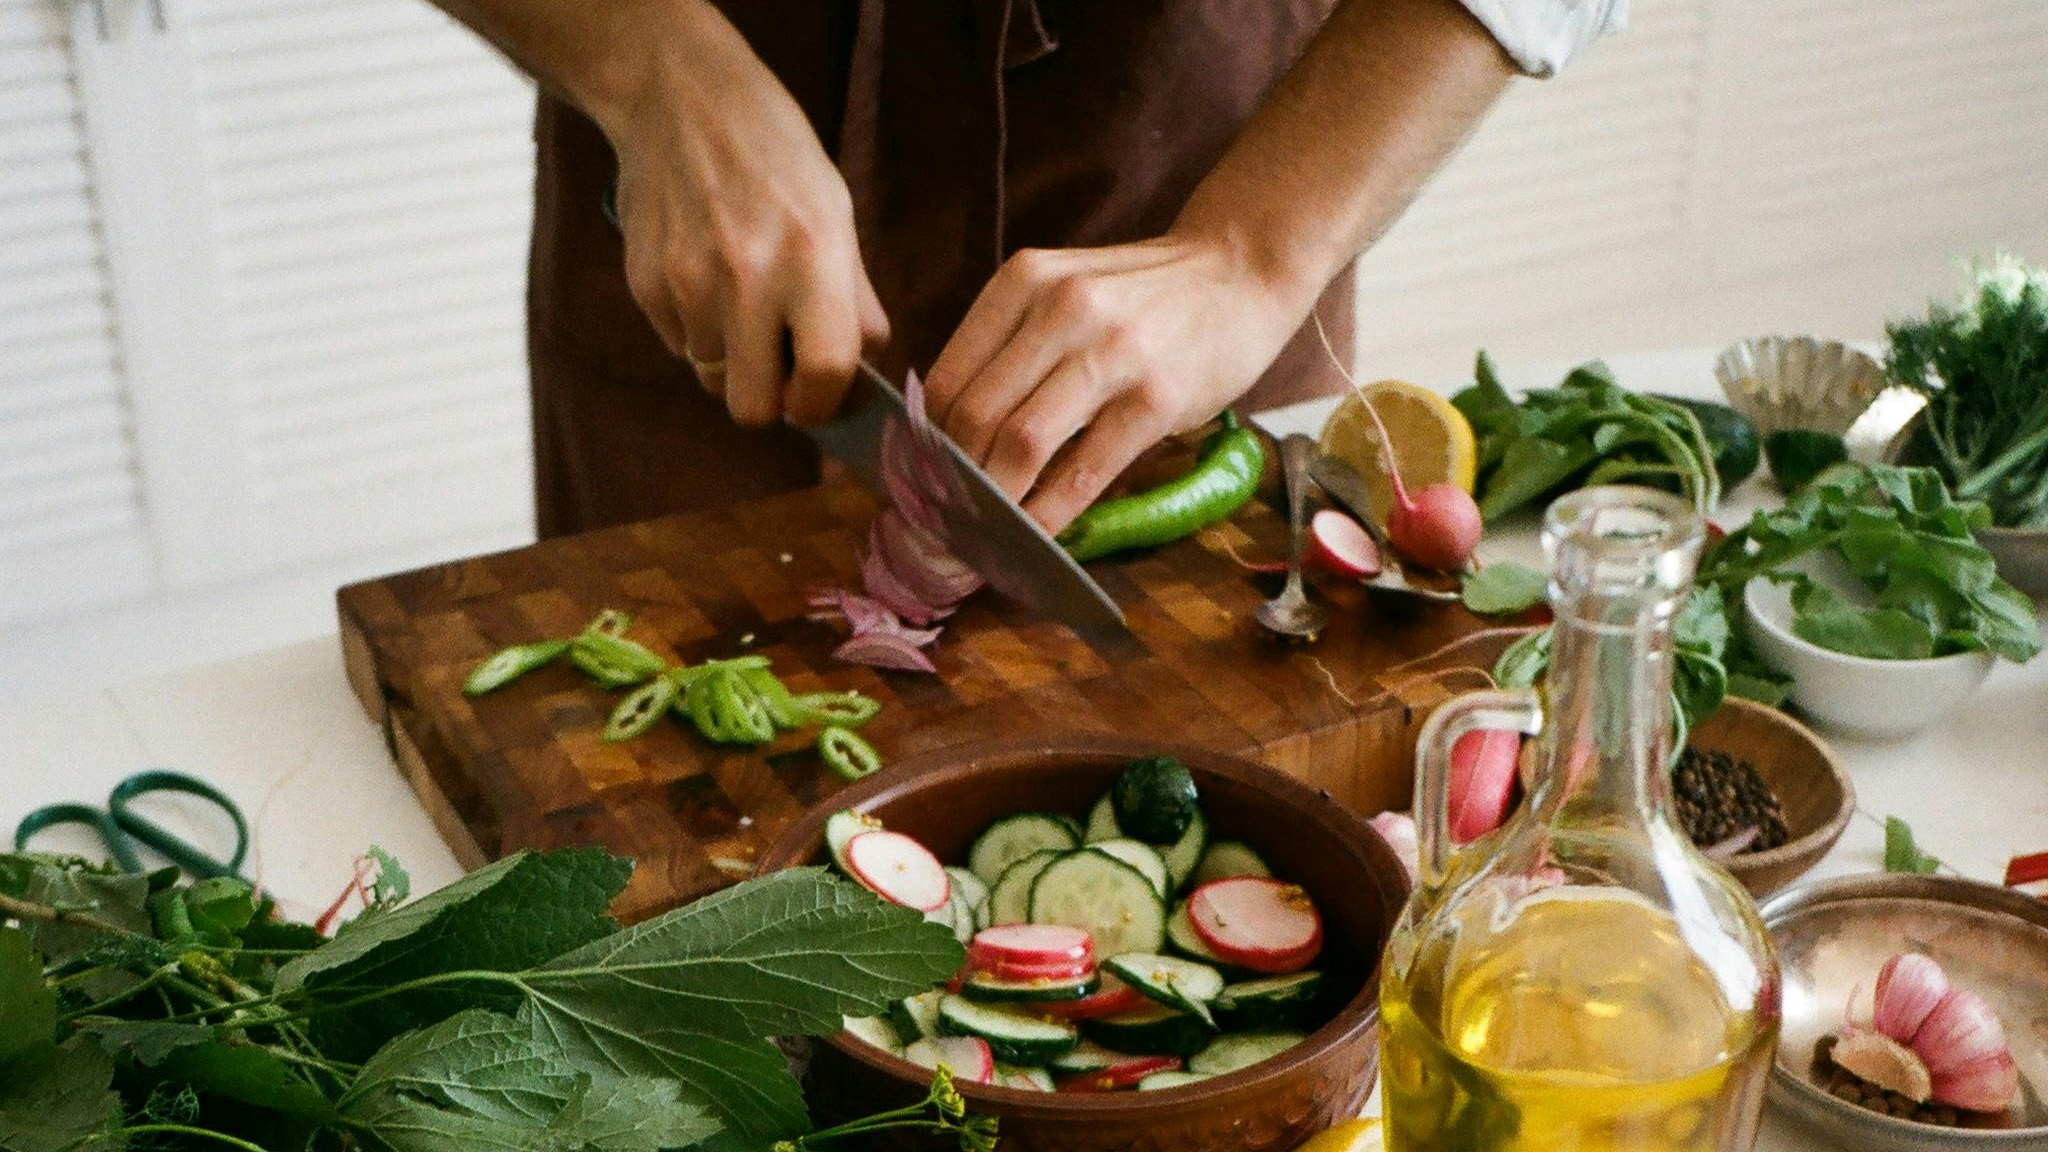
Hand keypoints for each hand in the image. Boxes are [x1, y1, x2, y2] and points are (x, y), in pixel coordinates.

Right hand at [599, 4, 887, 425]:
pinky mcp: (645, 282)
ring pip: (711, 378)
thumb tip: (863, 372)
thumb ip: (853, 298)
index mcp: (813, 257)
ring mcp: (688, 282)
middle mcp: (748, 276)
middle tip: (777, 369)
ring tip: (739, 302)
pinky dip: (695, 328)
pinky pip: (677, 345)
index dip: (823, 404)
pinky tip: (704, 275)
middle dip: (768, 400)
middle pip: (752, 407)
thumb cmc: (774, 155)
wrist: (680, 96)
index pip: (825, 374)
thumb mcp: (835, 211)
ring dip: (730, 359)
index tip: (818, 399)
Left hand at [925, 235, 1306, 529]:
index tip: (919, 484)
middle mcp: (1061, 310)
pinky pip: (1084, 471)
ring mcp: (1111, 353)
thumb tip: (949, 433)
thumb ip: (1011, 345)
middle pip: (973, 417)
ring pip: (1020, 444)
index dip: (922, 445)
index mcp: (1023, 282)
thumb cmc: (1144, 295)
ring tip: (981, 534)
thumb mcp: (1065, 290)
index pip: (945, 380)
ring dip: (993, 502)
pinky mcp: (1156, 398)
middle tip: (942, 521)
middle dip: (950, 482)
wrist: (1241, 270)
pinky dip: (1050, 514)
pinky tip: (1035, 536)